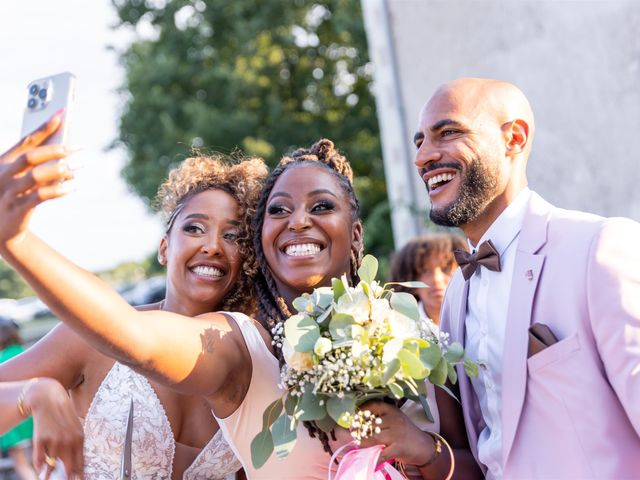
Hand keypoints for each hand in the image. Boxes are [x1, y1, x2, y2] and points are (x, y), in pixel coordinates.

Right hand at [0, 112, 73, 247]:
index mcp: (2, 162)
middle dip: (55, 150)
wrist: (0, 227)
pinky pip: (41, 196)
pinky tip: (73, 187)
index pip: (25, 141)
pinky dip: (59, 190)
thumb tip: (64, 149)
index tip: (61, 114)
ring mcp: (9, 192)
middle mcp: (3, 175)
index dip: (44, 127)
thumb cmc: (12, 195)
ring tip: (79, 166)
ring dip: (61, 170)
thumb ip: (37, 163)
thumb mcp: (18, 176)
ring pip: (36, 176)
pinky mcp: (18, 209)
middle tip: (77, 147)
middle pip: (30, 157)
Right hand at [26, 378, 83, 478]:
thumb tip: (79, 460)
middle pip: (68, 467)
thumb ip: (77, 442)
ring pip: (52, 466)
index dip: (80, 474)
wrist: (48, 398)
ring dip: (49, 475)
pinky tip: (39, 470)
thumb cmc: (64, 413)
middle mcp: (68, 441)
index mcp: (79, 438)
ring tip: (47, 479)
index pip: (80, 462)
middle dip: (68, 478)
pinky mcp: (41, 439)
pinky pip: (39, 459)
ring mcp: (54, 441)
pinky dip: (39, 466)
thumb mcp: (76, 426)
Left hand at [358, 400, 434, 465]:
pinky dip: (374, 457)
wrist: (424, 446)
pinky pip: (381, 453)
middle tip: (353, 432)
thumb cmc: (405, 432)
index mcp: (392, 410)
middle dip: (360, 429)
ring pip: (374, 437)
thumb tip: (359, 421)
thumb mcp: (395, 419)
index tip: (353, 415)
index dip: (361, 410)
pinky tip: (369, 457)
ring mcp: (397, 433)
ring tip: (358, 443)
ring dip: (363, 442)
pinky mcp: (398, 447)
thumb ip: (381, 418)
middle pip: (371, 423)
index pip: (374, 405)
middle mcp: (394, 419)